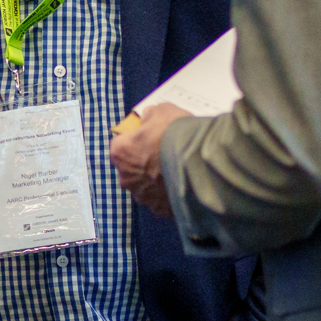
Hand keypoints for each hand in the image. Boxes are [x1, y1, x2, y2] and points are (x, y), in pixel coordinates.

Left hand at [109, 102, 185, 216]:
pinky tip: (181, 184)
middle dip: (143, 162)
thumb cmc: (176, 134)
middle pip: (131, 168)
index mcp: (120, 153)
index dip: (134, 139)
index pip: (120, 144)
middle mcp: (126, 178)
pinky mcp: (159, 209)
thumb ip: (150, 116)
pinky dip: (169, 194)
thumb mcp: (161, 111)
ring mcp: (143, 196)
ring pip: (146, 187)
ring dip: (156, 180)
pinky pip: (161, 201)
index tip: (147, 137)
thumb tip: (148, 118)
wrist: (201, 160)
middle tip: (162, 154)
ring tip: (175, 170)